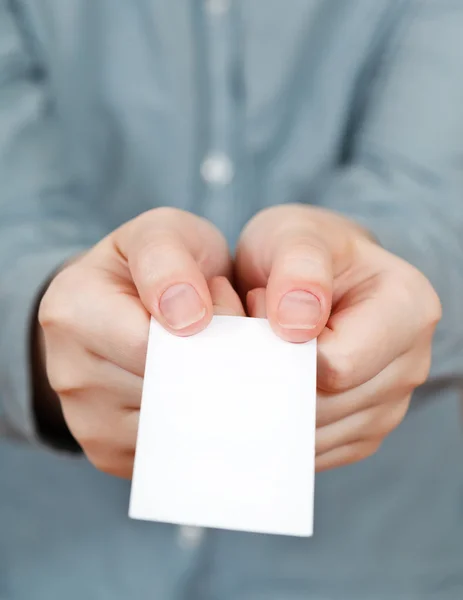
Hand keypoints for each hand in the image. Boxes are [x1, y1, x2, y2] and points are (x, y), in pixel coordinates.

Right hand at [38, 208, 244, 476]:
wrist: (124, 307)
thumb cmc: (153, 268)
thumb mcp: (161, 235)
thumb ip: (169, 259)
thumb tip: (187, 319)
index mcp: (73, 311)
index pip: (153, 345)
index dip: (209, 336)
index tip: (235, 316)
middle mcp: (69, 374)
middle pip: (167, 394)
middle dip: (218, 371)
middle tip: (237, 341)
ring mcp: (88, 422)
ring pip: (175, 430)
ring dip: (214, 402)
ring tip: (218, 363)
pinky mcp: (110, 453)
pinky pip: (172, 453)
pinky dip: (201, 430)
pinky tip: (206, 394)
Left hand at [236, 204, 440, 470]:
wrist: (308, 275)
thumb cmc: (302, 249)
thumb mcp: (294, 234)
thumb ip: (299, 267)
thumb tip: (298, 325)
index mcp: (409, 308)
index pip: (337, 362)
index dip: (284, 343)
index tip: (260, 304)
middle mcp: (410, 362)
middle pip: (325, 406)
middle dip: (276, 372)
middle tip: (258, 327)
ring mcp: (389, 404)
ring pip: (315, 434)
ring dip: (274, 398)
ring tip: (270, 348)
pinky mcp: (363, 430)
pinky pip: (313, 449)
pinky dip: (281, 421)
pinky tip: (276, 379)